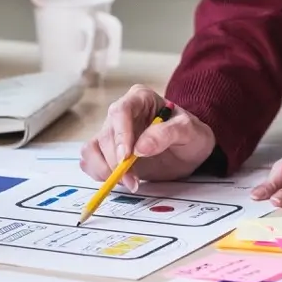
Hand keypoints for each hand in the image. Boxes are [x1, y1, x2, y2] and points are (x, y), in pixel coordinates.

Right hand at [80, 85, 215, 190]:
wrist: (188, 151)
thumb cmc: (190, 135)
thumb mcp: (190, 132)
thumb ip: (168, 134)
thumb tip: (141, 147)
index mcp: (140, 99)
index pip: (121, 111)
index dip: (120, 135)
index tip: (126, 157)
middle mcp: (121, 113)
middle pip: (106, 134)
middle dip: (116, 161)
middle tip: (132, 180)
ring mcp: (111, 133)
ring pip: (92, 149)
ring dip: (104, 169)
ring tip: (127, 182)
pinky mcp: (106, 151)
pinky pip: (90, 161)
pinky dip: (98, 173)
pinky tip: (117, 180)